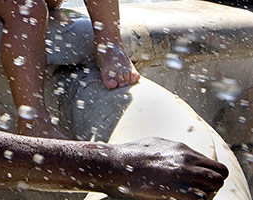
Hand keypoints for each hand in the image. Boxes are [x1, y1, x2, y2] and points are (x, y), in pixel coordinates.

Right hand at [108, 137, 227, 198]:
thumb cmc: (131, 154)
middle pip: (220, 174)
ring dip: (208, 193)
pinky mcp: (178, 189)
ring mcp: (184, 174)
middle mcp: (187, 160)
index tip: (199, 182)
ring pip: (216, 185)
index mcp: (183, 149)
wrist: (118, 163)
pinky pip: (202, 199)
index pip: (212, 164)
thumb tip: (179, 152)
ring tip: (193, 197)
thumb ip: (172, 149)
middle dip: (213, 184)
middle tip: (201, 191)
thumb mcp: (154, 144)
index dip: (208, 175)